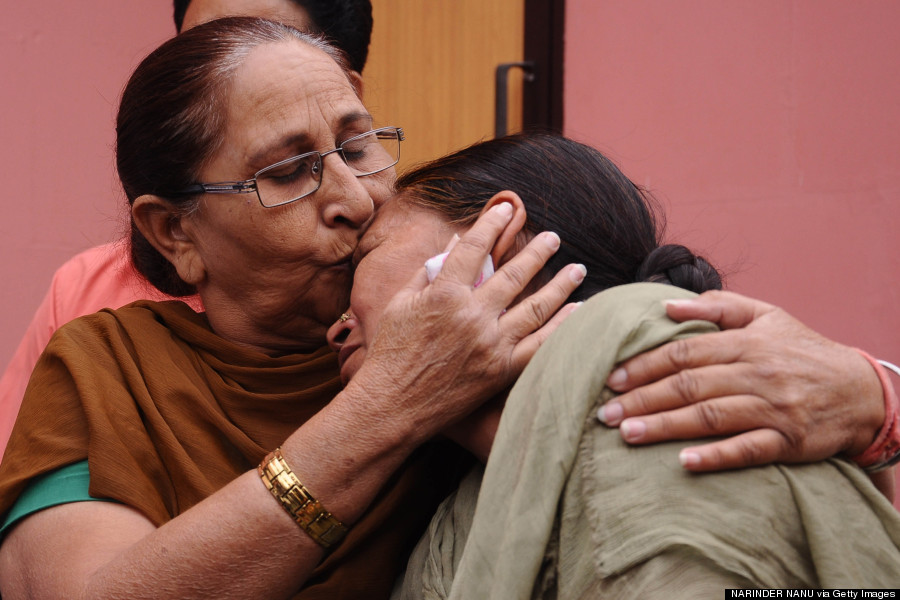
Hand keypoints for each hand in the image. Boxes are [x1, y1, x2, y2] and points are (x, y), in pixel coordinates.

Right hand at [355, 203, 583, 441]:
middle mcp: (472, 315)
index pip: (475, 249)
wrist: (392, 406)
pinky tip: (578, 312)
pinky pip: (539, 345)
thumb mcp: (401, 304)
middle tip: (553, 237)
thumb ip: (429, 271)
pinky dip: (561, 327)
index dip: (492, 225)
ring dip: (560, 285)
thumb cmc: (390, 353)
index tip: (507, 208)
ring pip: (535, 307)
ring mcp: (490, 344)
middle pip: (514, 274)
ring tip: (577, 269)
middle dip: (537, 251)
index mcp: (443, 294)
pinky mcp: (500, 371)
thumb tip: (455, 243)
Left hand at [600, 290, 885, 470]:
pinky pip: (747, 450)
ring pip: (711, 417)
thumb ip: (716, 306)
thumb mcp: (766, 315)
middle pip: (690, 385)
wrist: (861, 389)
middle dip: (643, 398)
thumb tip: (666, 304)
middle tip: (605, 412)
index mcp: (746, 342)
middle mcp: (756, 373)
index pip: (684, 352)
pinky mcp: (788, 441)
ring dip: (665, 427)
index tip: (612, 378)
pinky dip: (716, 456)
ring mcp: (773, 409)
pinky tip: (684, 463)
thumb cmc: (801, 350)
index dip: (645, 365)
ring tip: (628, 435)